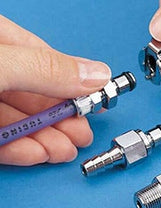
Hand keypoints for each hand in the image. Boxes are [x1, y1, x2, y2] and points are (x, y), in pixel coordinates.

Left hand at [0, 15, 110, 165]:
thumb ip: (45, 69)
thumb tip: (95, 74)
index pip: (41, 53)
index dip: (73, 77)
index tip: (96, 98)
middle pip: (33, 90)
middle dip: (61, 116)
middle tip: (82, 131)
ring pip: (17, 116)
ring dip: (45, 137)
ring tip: (66, 149)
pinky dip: (18, 148)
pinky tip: (37, 154)